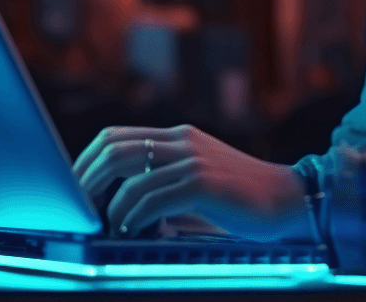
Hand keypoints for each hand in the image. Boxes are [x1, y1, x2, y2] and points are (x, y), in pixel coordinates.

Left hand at [72, 124, 310, 240]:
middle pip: (114, 149)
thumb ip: (165, 183)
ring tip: (110, 224)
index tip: (75, 188)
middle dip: (87, 179)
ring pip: (130, 175)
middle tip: (80, 207)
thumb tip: (121, 206)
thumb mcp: (199, 180)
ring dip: (111, 204)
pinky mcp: (205, 182)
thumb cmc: (242, 199)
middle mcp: (183, 141)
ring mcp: (194, 160)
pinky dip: (135, 216)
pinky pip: (153, 197)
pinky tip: (133, 229)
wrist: (290, 200)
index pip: (115, 136)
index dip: (87, 160)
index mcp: (178, 137)